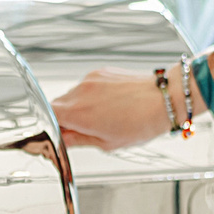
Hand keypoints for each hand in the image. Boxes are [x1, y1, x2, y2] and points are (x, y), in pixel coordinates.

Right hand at [53, 68, 172, 152]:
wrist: (165, 99)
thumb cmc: (142, 122)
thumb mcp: (107, 143)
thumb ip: (78, 140)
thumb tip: (63, 140)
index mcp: (78, 113)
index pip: (47, 117)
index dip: (50, 127)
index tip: (57, 134)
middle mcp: (80, 92)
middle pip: (58, 105)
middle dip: (66, 118)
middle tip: (84, 130)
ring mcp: (90, 79)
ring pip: (73, 95)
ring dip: (80, 106)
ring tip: (103, 116)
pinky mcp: (100, 71)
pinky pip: (87, 85)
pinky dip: (92, 95)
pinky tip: (110, 104)